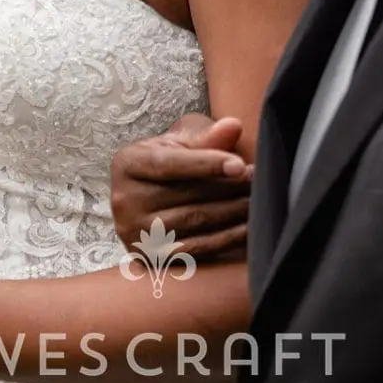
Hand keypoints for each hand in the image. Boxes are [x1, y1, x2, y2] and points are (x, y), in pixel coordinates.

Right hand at [110, 113, 252, 262]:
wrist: (149, 195)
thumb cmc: (168, 161)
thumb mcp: (180, 141)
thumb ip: (206, 135)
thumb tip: (233, 126)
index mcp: (128, 164)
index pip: (168, 164)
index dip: (206, 163)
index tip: (240, 165)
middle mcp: (125, 200)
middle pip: (185, 195)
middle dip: (228, 187)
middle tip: (258, 180)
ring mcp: (135, 232)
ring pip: (193, 222)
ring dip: (232, 212)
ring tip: (257, 200)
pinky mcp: (151, 256)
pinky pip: (195, 249)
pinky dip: (225, 239)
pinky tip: (247, 228)